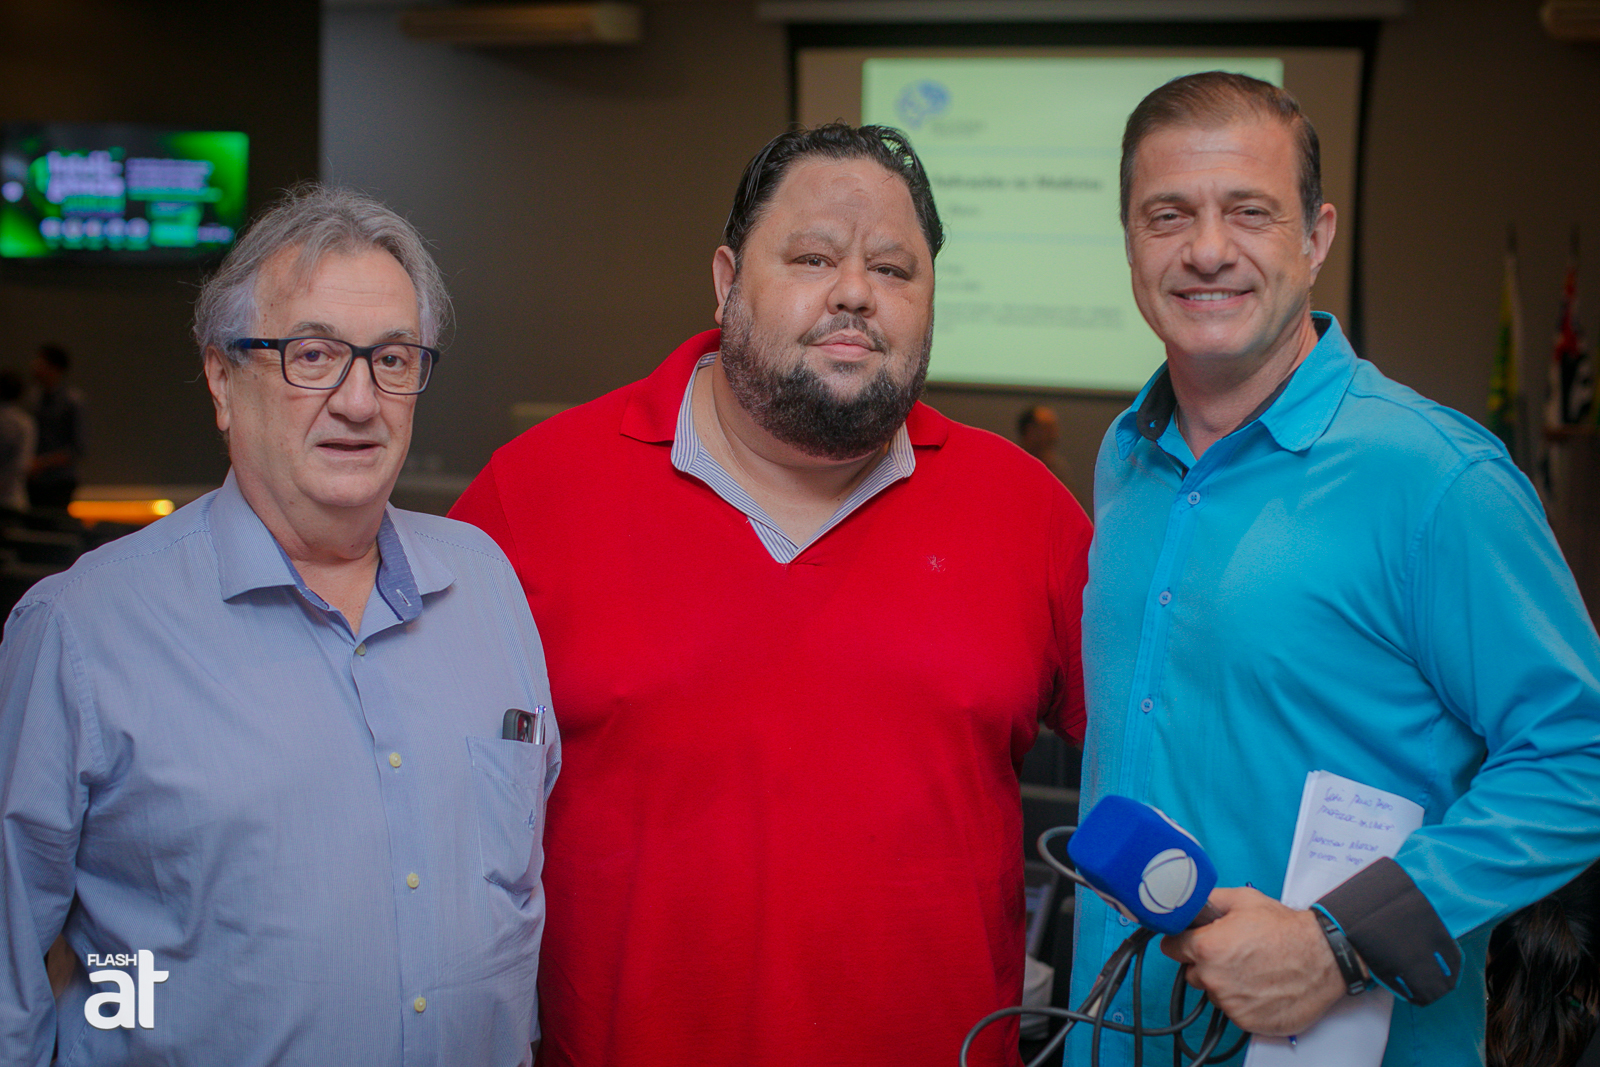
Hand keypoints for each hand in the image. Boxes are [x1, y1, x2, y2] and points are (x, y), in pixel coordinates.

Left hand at [1159, 886, 1347, 1035]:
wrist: (1323, 958)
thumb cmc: (1287, 930)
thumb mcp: (1244, 900)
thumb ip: (1210, 901)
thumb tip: (1192, 902)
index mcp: (1207, 947)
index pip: (1171, 948)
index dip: (1182, 942)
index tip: (1191, 942)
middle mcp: (1214, 978)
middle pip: (1192, 972)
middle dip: (1206, 963)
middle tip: (1232, 953)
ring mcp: (1230, 1002)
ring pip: (1213, 992)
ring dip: (1225, 983)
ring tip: (1252, 969)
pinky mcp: (1247, 1021)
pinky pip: (1233, 1010)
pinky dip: (1243, 1001)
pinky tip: (1261, 985)